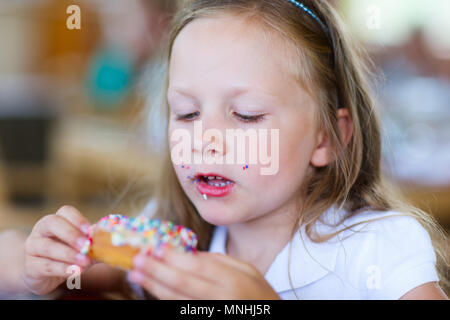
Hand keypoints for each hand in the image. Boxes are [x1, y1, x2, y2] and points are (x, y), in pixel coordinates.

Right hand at [22, 205, 92, 294]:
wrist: (45, 276)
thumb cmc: (68, 256)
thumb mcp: (83, 248)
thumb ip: (96, 243)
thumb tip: (113, 239)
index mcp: (57, 221)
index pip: (65, 212)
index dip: (78, 219)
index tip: (90, 231)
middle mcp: (41, 230)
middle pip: (52, 223)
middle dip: (71, 234)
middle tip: (86, 246)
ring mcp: (32, 246)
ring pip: (48, 246)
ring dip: (69, 254)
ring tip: (85, 262)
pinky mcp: (30, 265)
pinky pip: (45, 265)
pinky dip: (62, 268)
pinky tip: (74, 271)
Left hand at [129, 249, 280, 299]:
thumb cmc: (258, 294)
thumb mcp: (247, 270)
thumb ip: (219, 261)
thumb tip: (188, 254)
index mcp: (233, 281)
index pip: (198, 267)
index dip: (174, 258)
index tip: (156, 248)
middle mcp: (221, 299)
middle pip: (182, 284)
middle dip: (157, 270)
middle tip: (138, 259)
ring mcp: (211, 313)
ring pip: (177, 300)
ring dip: (154, 286)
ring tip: (136, 274)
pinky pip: (181, 311)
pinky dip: (165, 299)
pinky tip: (153, 289)